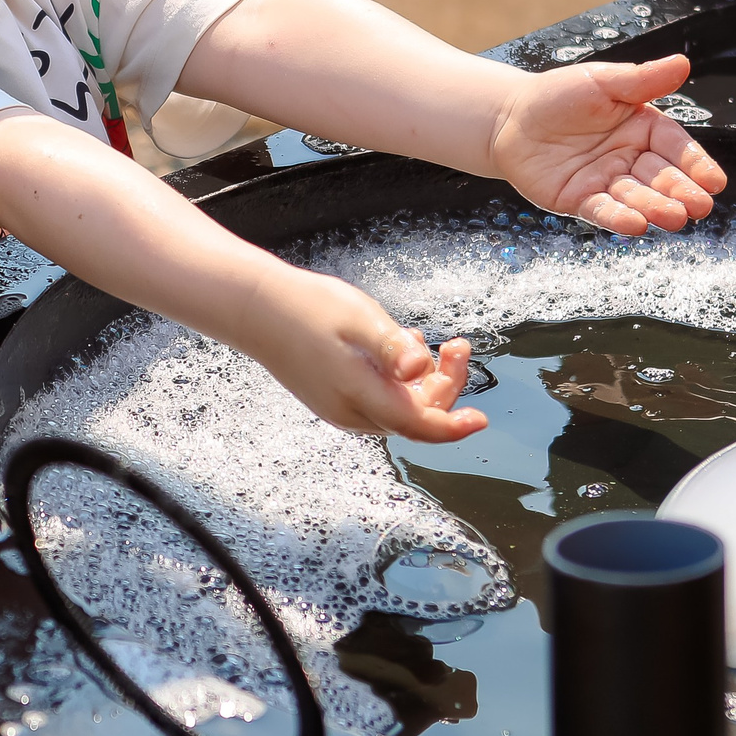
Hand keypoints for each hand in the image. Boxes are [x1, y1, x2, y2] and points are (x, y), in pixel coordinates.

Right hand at [244, 269, 487, 441]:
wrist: (254, 310)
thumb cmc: (304, 308)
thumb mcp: (357, 317)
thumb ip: (391, 346)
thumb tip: (420, 366)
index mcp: (358, 395)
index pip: (416, 425)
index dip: (452, 428)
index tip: (481, 419)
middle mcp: (349, 412)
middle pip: (414, 417)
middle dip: (445, 386)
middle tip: (457, 346)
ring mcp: (340, 408)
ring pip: (399, 409)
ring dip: (425, 383)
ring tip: (427, 340)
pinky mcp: (334, 399)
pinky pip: (380, 401)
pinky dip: (401, 382)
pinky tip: (401, 351)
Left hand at [489, 56, 725, 233]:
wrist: (509, 117)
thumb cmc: (558, 95)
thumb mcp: (601, 82)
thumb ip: (641, 80)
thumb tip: (682, 64)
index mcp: (643, 128)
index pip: (676, 147)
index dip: (696, 164)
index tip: (715, 181)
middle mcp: (630, 158)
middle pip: (662, 178)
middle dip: (682, 192)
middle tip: (698, 206)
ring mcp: (606, 182)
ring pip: (637, 198)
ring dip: (655, 209)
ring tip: (673, 217)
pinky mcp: (580, 200)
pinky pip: (602, 211)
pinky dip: (619, 218)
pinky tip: (635, 224)